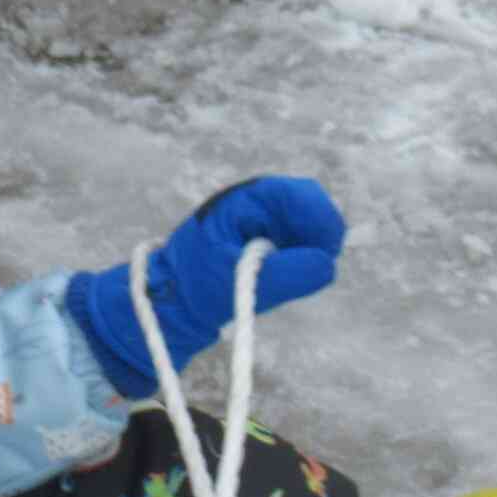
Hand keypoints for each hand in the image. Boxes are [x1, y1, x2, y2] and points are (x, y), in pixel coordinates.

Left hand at [63, 176, 345, 397]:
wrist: (170, 301)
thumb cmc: (194, 285)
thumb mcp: (235, 280)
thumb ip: (284, 273)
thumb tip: (326, 265)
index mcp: (248, 200)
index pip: (303, 195)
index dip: (321, 222)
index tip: (324, 256)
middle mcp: (261, 204)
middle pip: (312, 208)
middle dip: (319, 237)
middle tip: (310, 271)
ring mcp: (266, 222)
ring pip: (310, 227)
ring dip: (310, 251)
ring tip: (289, 277)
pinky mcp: (269, 241)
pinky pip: (301, 244)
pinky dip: (301, 260)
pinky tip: (284, 278)